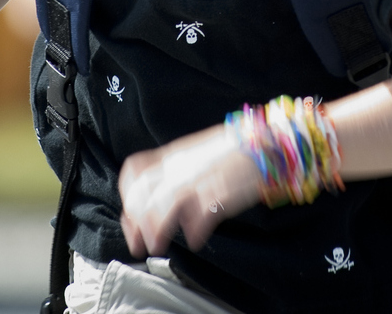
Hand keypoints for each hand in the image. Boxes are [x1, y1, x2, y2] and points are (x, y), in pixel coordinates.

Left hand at [118, 125, 261, 255]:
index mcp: (172, 155)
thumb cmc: (232, 150)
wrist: (264, 143)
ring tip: (157, 247)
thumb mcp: (194, 153)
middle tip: (138, 244)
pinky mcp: (218, 196)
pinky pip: (198, 220)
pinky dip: (193, 235)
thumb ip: (174, 170)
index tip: (129, 216)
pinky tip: (195, 241)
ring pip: (163, 209)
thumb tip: (158, 195)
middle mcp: (179, 168)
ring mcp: (197, 181)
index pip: (135, 171)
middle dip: (135, 224)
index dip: (127, 196)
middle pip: (143, 195)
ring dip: (156, 232)